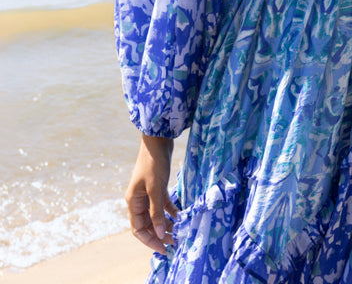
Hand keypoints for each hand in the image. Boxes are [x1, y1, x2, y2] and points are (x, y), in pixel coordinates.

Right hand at [125, 134, 177, 254]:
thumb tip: (160, 234)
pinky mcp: (158, 186)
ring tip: (179, 233)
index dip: (150, 240)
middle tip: (175, 243)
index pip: (138, 229)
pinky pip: (164, 204)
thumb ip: (157, 212)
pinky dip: (171, 211)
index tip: (164, 249)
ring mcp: (148, 193)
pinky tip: (181, 216)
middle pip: (148, 224)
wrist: (158, 139)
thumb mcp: (156, 188)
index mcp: (133, 202)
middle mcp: (139, 200)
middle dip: (160, 234)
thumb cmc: (154, 162)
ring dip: (166, 224)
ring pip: (156, 215)